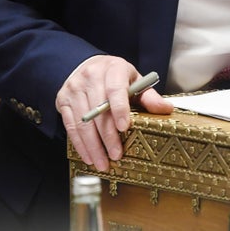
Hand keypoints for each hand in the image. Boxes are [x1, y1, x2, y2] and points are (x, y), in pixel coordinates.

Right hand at [56, 55, 172, 170]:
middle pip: (98, 110)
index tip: (124, 128)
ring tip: (103, 163)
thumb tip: (166, 109)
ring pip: (83, 121)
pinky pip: (70, 126)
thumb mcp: (134, 81)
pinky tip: (89, 156)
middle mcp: (91, 76)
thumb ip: (149, 96)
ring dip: (93, 145)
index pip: (115, 88)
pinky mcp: (63, 100)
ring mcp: (74, 88)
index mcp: (113, 68)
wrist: (87, 67)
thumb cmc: (116, 77)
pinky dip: (80, 144)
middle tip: (116, 155)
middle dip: (107, 136)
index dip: (119, 108)